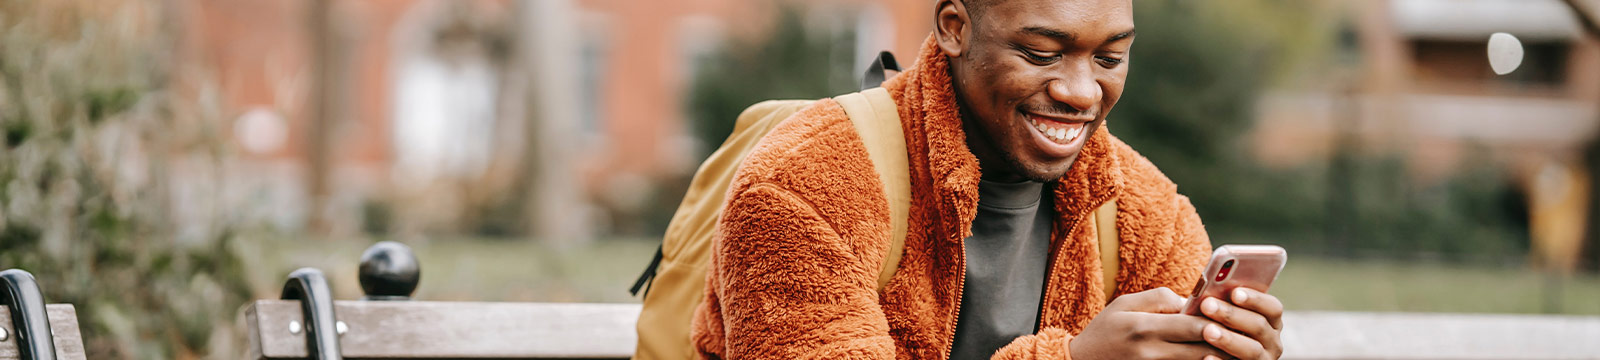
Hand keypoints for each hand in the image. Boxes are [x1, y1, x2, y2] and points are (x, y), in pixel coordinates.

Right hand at [1068, 287, 1227, 359]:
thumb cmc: (1105, 329)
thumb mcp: (1124, 303)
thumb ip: (1159, 298)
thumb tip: (1190, 301)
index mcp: (1144, 327)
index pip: (1190, 325)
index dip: (1215, 322)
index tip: (1234, 316)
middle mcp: (1150, 351)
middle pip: (1200, 349)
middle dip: (1225, 343)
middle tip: (1247, 336)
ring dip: (1219, 358)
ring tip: (1237, 351)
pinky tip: (1214, 359)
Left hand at [1195, 288, 1283, 359]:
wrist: (1223, 353)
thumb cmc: (1223, 327)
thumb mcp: (1230, 316)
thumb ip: (1226, 304)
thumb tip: (1208, 292)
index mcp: (1271, 321)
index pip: (1272, 307)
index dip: (1255, 299)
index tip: (1234, 292)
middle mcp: (1272, 341)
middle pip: (1259, 326)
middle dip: (1232, 315)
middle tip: (1207, 305)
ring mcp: (1263, 359)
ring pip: (1252, 350)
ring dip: (1229, 339)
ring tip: (1207, 331)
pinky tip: (1207, 356)